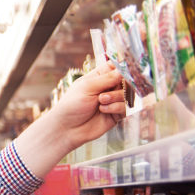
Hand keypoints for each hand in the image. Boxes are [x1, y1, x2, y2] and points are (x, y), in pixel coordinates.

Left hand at [13, 62, 125, 178]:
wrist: (67, 128)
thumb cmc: (72, 105)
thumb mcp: (87, 87)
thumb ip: (107, 78)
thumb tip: (123, 70)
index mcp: (100, 77)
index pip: (117, 66)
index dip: (123, 67)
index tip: (123, 71)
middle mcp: (109, 88)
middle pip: (127, 80)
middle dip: (120, 85)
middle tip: (105, 92)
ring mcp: (113, 101)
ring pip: (128, 94)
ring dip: (115, 97)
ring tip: (101, 102)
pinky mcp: (116, 115)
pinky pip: (126, 108)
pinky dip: (116, 107)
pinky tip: (104, 110)